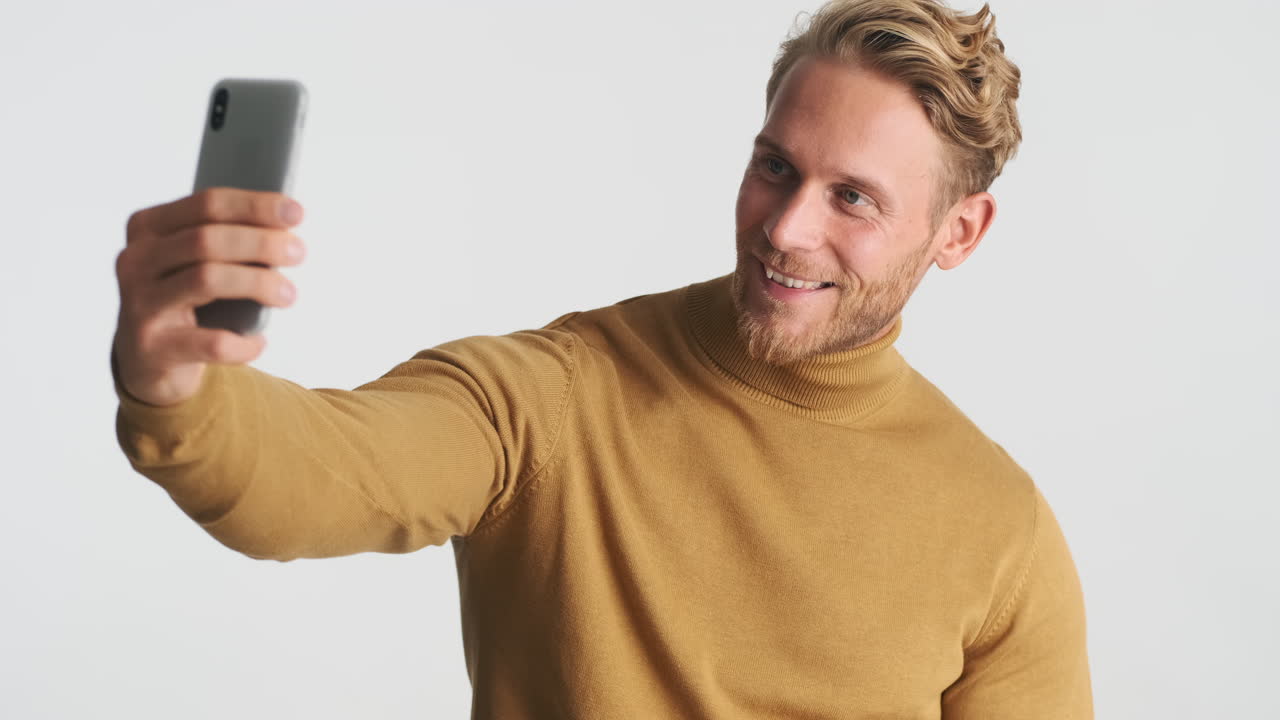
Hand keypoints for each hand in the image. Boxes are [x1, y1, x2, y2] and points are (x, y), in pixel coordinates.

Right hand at [112, 187, 305, 406]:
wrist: (148, 361)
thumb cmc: (187, 299)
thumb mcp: (196, 261)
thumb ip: (228, 239)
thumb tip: (287, 226)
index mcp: (148, 227)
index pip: (207, 205)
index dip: (255, 206)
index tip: (297, 213)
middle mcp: (135, 261)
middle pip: (207, 240)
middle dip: (261, 243)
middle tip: (299, 252)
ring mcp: (140, 304)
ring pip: (207, 279)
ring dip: (258, 283)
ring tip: (289, 294)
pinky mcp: (153, 347)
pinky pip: (212, 342)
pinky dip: (244, 343)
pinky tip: (259, 342)